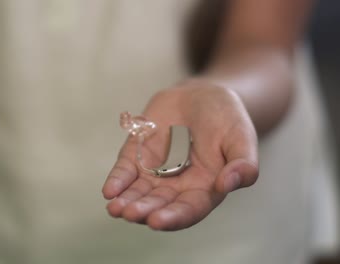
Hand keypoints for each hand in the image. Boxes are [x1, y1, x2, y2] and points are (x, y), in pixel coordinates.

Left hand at [102, 79, 258, 230]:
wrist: (203, 95)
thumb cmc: (227, 119)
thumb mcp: (241, 137)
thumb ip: (243, 163)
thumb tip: (229, 183)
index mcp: (205, 189)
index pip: (188, 209)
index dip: (173, 217)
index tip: (156, 221)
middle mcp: (177, 186)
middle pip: (159, 204)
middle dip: (143, 210)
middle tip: (129, 213)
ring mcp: (156, 171)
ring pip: (139, 192)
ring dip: (126, 201)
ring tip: (115, 208)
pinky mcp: (138, 155)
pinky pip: (126, 171)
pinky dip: (117, 180)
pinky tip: (109, 190)